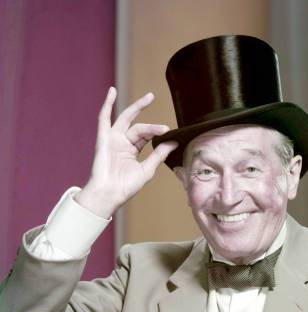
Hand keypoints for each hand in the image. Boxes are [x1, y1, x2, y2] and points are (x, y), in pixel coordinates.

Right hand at [75, 87, 177, 217]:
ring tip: (147, 96)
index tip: (169, 131)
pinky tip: (112, 92)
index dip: (157, 132)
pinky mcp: (103, 139)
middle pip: (138, 125)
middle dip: (145, 112)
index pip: (146, 136)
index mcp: (132, 150)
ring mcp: (112, 140)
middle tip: (153, 97)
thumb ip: (159, 155)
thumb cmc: (126, 186)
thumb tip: (173, 142)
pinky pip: (104, 119)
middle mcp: (122, 142)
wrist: (110, 193)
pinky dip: (107, 105)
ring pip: (125, 119)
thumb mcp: (147, 169)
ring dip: (135, 107)